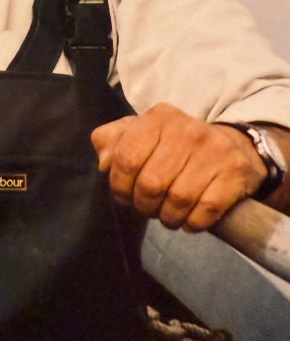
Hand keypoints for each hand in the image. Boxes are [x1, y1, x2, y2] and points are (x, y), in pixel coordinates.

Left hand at [91, 103, 265, 231]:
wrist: (232, 146)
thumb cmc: (175, 145)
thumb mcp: (141, 133)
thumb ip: (113, 141)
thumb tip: (104, 163)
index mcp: (159, 118)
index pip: (126, 159)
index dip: (119, 185)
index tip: (125, 195)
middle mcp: (187, 130)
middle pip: (151, 184)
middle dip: (144, 205)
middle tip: (148, 207)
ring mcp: (215, 150)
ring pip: (178, 200)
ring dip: (168, 218)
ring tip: (168, 215)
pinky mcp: (235, 172)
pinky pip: (205, 211)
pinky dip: (193, 223)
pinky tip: (190, 219)